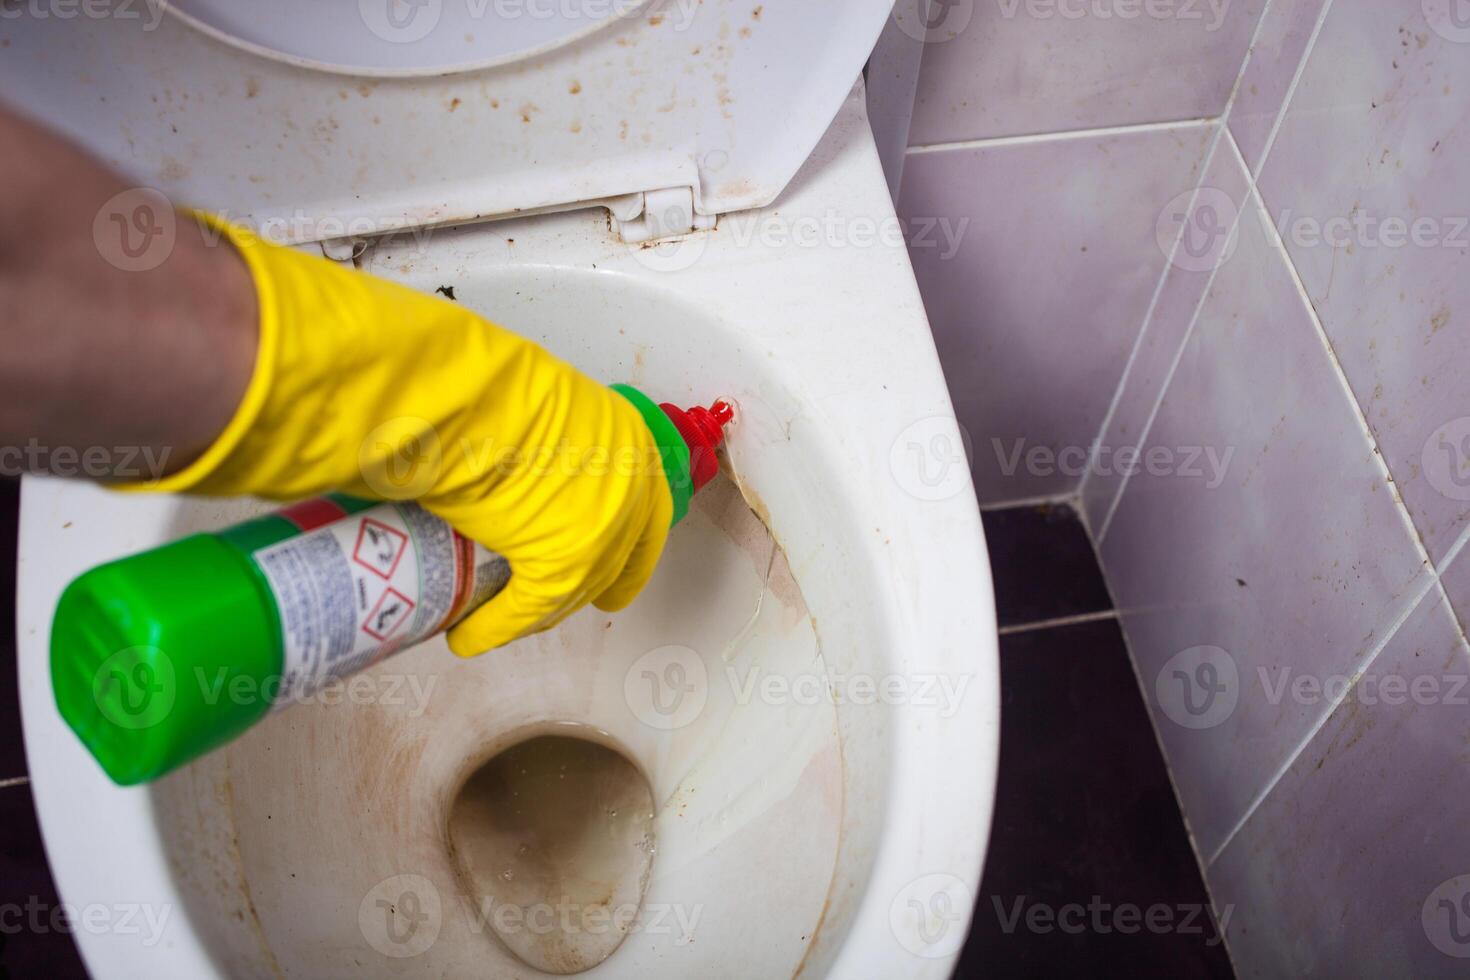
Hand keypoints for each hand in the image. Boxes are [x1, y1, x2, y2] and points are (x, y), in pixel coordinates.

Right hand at [136, 217, 672, 654]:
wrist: (458, 396)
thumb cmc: (480, 386)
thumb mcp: (537, 408)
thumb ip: (543, 443)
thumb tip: (514, 465)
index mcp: (628, 441)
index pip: (646, 509)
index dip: (630, 544)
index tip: (616, 569)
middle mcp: (629, 486)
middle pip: (615, 558)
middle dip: (592, 587)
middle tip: (561, 606)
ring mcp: (602, 529)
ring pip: (571, 591)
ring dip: (532, 612)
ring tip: (492, 618)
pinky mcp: (563, 566)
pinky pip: (527, 611)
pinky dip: (492, 630)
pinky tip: (467, 638)